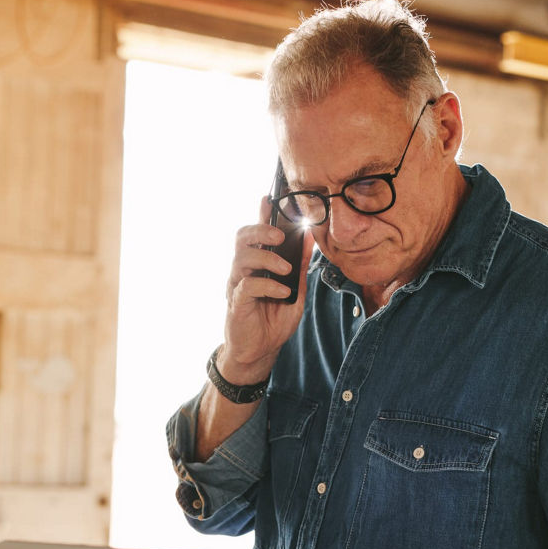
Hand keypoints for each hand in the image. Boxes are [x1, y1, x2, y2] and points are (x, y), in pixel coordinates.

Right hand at [218, 196, 314, 383]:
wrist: (260, 351)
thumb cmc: (273, 319)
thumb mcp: (295, 290)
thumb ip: (299, 265)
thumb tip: (310, 238)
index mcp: (257, 264)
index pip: (256, 232)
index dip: (261, 214)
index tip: (270, 197)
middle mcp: (243, 270)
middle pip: (242, 238)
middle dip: (261, 231)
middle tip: (279, 236)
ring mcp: (237, 285)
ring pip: (242, 257)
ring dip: (267, 258)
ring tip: (284, 269)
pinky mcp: (236, 302)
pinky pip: (248, 285)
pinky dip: (268, 285)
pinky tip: (282, 292)